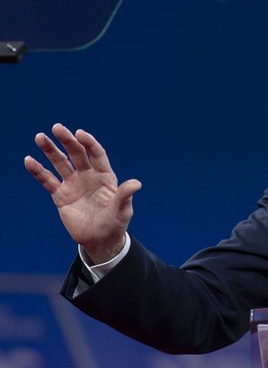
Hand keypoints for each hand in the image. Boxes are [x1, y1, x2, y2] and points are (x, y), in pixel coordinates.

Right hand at [24, 124, 140, 263]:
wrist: (100, 240)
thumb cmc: (115, 223)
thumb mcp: (123, 210)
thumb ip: (125, 195)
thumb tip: (136, 183)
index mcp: (105, 176)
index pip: (96, 154)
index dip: (89, 143)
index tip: (80, 134)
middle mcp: (88, 176)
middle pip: (77, 154)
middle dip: (67, 140)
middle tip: (57, 128)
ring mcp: (73, 184)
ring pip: (60, 163)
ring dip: (50, 150)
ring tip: (40, 137)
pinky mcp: (60, 195)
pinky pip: (48, 180)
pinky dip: (38, 171)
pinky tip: (29, 161)